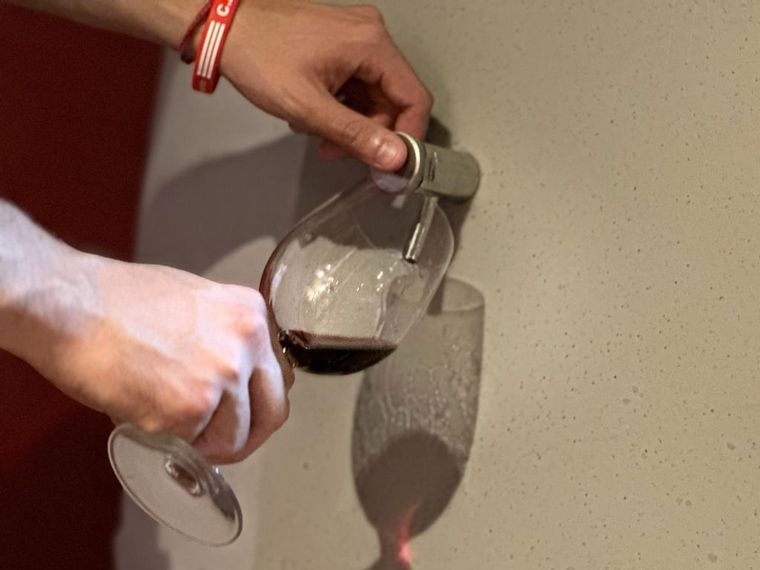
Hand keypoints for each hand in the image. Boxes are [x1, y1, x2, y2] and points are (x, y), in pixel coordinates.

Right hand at [36, 253, 291, 463]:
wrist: (67, 304)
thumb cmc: (116, 300)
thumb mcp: (195, 303)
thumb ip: (224, 337)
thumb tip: (233, 376)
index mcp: (250, 313)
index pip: (276, 378)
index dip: (254, 403)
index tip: (240, 414)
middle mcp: (246, 342)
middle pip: (272, 412)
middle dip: (246, 435)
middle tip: (221, 442)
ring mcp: (221, 375)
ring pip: (234, 438)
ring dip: (205, 442)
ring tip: (168, 420)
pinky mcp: (189, 407)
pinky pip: (192, 444)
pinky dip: (168, 439)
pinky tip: (144, 410)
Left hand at [220, 0, 432, 170]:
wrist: (224, 29)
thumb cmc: (257, 55)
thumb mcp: (309, 107)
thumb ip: (355, 135)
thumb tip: (393, 156)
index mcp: (370, 43)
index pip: (414, 98)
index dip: (407, 136)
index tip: (391, 162)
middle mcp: (369, 35)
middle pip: (393, 99)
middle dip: (369, 132)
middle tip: (340, 151)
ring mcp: (355, 37)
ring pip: (373, 95)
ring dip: (351, 122)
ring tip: (318, 132)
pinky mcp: (341, 44)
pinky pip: (357, 84)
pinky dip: (341, 106)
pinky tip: (315, 114)